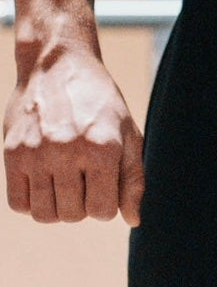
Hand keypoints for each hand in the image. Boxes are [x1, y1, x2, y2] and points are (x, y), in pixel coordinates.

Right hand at [4, 48, 144, 224]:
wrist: (58, 65)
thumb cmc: (100, 103)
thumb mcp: (128, 134)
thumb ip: (133, 179)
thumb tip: (133, 220)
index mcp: (102, 148)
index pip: (102, 211)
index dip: (105, 204)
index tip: (102, 184)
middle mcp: (67, 151)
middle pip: (73, 215)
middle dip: (82, 205)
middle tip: (82, 179)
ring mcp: (36, 152)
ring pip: (45, 215)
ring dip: (57, 207)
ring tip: (63, 183)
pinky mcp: (12, 152)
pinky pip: (18, 204)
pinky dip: (31, 203)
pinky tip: (43, 183)